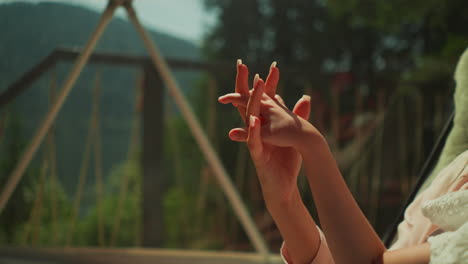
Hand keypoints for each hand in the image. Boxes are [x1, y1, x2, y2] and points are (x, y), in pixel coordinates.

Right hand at [219, 61, 311, 203]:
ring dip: (252, 101)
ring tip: (256, 85)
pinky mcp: (257, 155)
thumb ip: (296, 116)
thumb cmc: (286, 161)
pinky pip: (253, 141)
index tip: (273, 66)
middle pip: (248, 103)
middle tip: (242, 64)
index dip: (267, 83)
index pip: (263, 100)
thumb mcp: (293, 135)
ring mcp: (254, 142)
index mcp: (264, 125)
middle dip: (245, 84)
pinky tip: (254, 119)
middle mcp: (255, 130)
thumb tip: (305, 97)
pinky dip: (253, 130)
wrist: (283, 186)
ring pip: (249, 118)